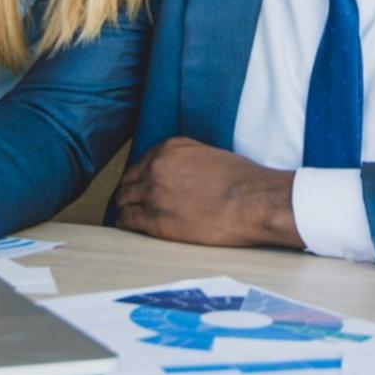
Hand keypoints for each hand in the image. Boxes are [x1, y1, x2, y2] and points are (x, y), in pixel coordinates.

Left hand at [114, 137, 301, 249]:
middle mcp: (156, 167)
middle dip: (130, 190)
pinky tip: (130, 226)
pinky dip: (126, 223)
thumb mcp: (210, 155)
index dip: (143, 176)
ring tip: (129, 214)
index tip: (143, 184)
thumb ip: (186, 160)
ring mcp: (153, 194)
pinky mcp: (155, 221)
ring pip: (123, 200)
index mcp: (170, 148)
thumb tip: (178, 175)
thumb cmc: (241, 180)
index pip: (144, 161)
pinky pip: (127, 220)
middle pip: (129, 180)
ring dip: (126, 207)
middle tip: (133, 200)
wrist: (251, 202)